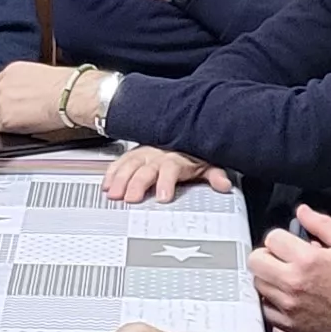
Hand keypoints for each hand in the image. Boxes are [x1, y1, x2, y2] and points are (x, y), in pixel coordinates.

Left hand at [0, 60, 73, 133]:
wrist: (70, 96)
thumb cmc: (65, 86)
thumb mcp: (40, 74)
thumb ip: (25, 83)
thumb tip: (25, 93)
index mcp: (12, 71)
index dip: (4, 97)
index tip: (10, 103)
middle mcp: (3, 85)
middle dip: (4, 109)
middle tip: (18, 114)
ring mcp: (2, 102)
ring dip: (6, 120)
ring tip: (24, 122)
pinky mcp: (5, 119)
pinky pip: (0, 129)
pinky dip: (10, 131)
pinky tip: (23, 127)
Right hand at [102, 145, 228, 203]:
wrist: (178, 133)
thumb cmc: (190, 153)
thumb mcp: (206, 163)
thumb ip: (214, 175)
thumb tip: (224, 185)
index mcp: (175, 159)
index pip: (170, 169)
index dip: (165, 183)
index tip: (162, 198)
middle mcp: (157, 155)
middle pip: (146, 170)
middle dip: (137, 184)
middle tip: (132, 198)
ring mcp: (143, 155)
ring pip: (129, 166)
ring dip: (120, 180)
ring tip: (114, 194)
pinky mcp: (133, 155)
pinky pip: (119, 163)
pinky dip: (111, 173)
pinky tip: (106, 184)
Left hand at [250, 207, 330, 331]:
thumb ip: (322, 223)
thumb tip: (303, 212)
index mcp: (306, 261)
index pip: (272, 239)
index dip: (282, 238)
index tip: (290, 244)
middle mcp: (292, 285)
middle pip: (256, 262)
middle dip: (268, 256)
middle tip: (282, 260)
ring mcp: (288, 308)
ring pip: (258, 287)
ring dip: (269, 280)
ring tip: (288, 280)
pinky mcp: (289, 327)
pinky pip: (266, 312)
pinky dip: (273, 305)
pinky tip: (288, 300)